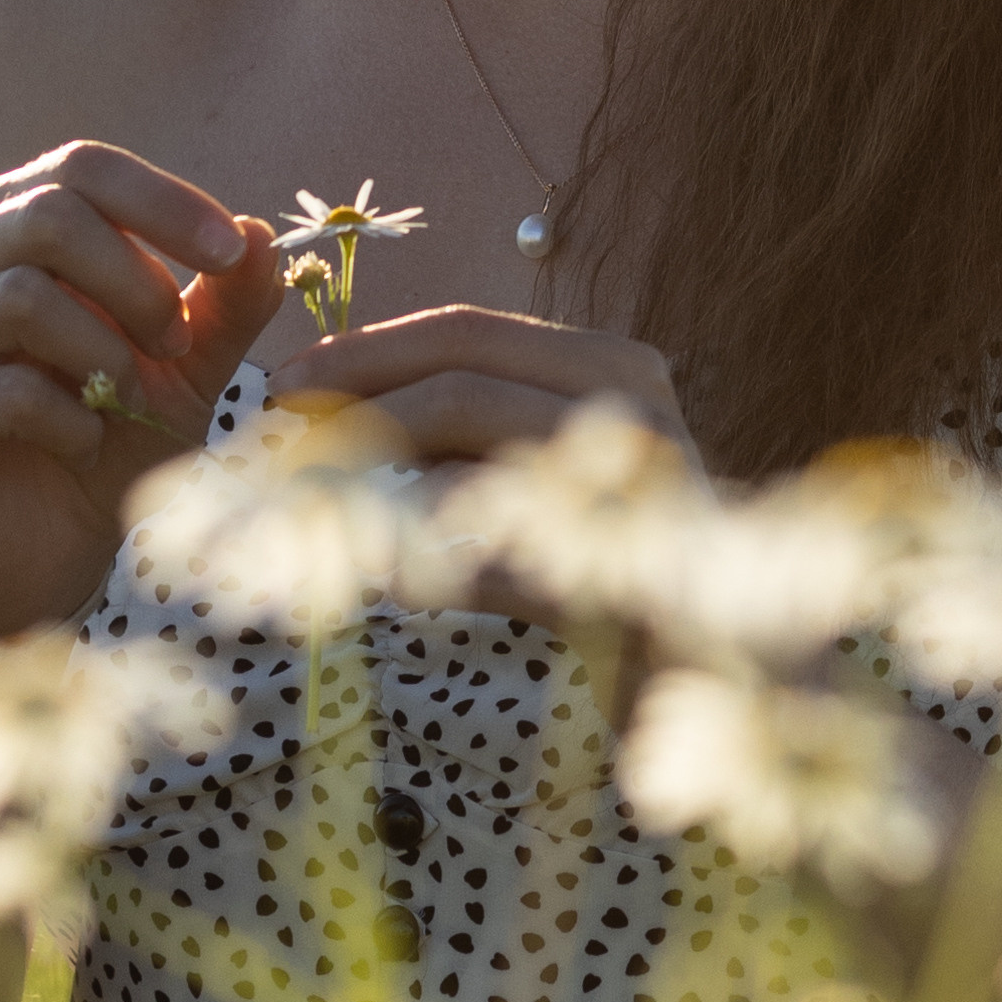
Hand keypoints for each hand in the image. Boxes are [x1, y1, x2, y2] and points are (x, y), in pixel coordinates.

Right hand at [0, 142, 281, 635]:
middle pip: (46, 215)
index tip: (230, 253)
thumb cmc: (110, 441)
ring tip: (127, 399)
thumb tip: (261, 235)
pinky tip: (83, 444)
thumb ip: (223, 308)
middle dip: (135, 281)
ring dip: (104, 353)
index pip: (81, 169)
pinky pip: (2, 388)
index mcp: (10, 230)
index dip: (162, 201)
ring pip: (21, 296)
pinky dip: (68, 419)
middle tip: (176, 345)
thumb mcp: (185, 371)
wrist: (45, 554)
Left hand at [267, 304, 699, 651]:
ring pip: (474, 433)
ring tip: (301, 485)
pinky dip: (422, 549)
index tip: (284, 379)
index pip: (465, 329)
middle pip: (462, 362)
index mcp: (607, 363)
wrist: (729, 672)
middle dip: (354, 381)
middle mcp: (630, 395)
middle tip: (273, 415)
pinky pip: (496, 542)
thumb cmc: (613, 573)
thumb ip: (458, 440)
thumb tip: (328, 429)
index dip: (364, 347)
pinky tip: (368, 570)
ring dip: (372, 455)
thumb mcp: (532, 479)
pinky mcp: (634, 555)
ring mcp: (641, 469)